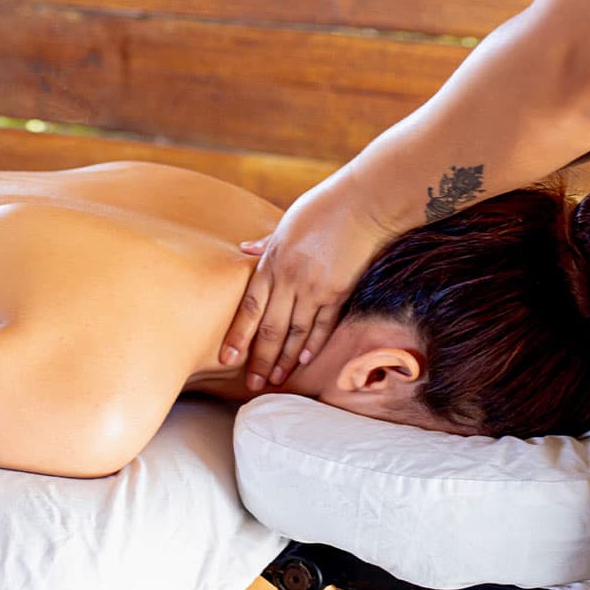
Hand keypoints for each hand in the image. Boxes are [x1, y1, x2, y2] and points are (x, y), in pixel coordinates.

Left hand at [219, 171, 391, 390]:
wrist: (363, 204)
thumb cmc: (322, 208)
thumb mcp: (285, 223)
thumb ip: (266, 242)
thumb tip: (244, 249)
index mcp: (272, 262)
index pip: (250, 308)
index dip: (238, 336)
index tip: (227, 359)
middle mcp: (290, 279)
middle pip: (271, 329)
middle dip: (261, 359)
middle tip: (253, 384)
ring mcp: (315, 288)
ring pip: (296, 332)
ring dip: (285, 359)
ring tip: (277, 379)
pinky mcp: (339, 291)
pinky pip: (323, 324)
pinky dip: (314, 343)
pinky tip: (305, 359)